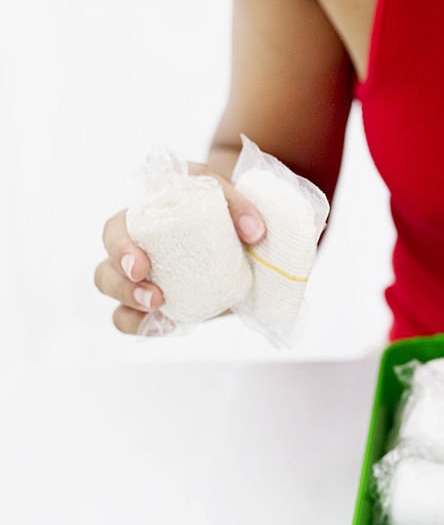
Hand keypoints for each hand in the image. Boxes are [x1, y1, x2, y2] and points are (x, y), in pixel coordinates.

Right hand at [94, 161, 265, 334]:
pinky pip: (131, 318)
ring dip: (129, 305)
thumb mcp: (232, 200)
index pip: (116, 229)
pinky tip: (165, 324)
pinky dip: (141, 325)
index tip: (141, 266)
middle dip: (121, 284)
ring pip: (114, 294)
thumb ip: (242, 207)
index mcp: (145, 215)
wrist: (241, 238)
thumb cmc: (226, 210)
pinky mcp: (157, 301)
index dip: (120, 248)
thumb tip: (254, 232)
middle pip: (107, 267)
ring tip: (159, 307)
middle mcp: (136, 247)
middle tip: (154, 296)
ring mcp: (144, 276)